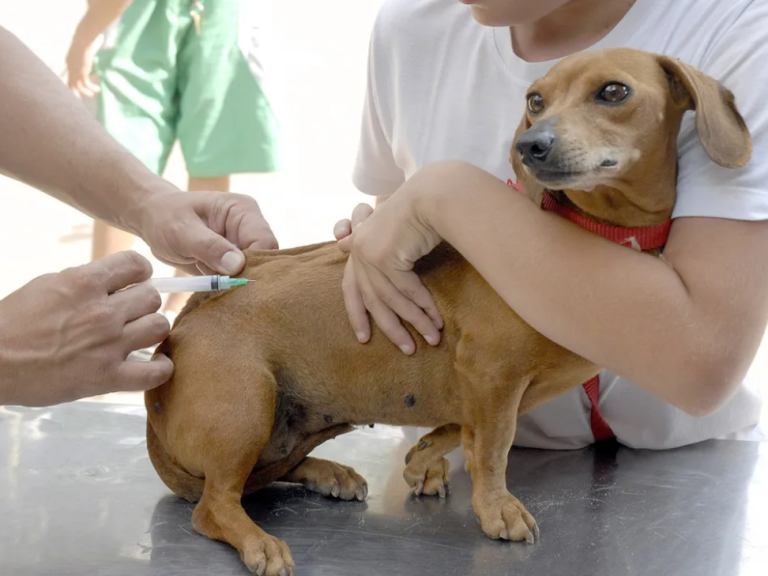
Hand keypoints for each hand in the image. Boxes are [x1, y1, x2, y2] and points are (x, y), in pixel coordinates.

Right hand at [0, 252, 172, 406]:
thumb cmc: (12, 324)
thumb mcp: (48, 285)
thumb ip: (85, 281)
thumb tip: (115, 280)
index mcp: (84, 283)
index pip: (136, 264)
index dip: (141, 272)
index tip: (136, 281)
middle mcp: (102, 312)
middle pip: (152, 297)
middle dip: (144, 303)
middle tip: (131, 313)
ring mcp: (108, 345)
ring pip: (160, 326)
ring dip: (153, 330)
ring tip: (140, 335)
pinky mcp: (107, 378)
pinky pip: (155, 372)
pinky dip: (162, 368)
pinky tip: (156, 362)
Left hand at [65, 37, 99, 97]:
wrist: (83, 41)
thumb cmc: (83, 42)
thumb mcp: (82, 52)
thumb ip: (83, 57)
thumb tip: (89, 59)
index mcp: (68, 62)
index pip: (70, 75)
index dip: (76, 82)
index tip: (84, 85)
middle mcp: (70, 68)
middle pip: (71, 84)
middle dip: (78, 91)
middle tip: (86, 93)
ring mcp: (75, 71)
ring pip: (78, 87)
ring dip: (85, 92)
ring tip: (92, 94)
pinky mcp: (82, 73)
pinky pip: (86, 84)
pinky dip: (92, 88)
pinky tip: (98, 89)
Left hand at [134, 191, 277, 275]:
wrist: (153, 220)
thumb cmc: (165, 217)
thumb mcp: (181, 230)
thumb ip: (209, 247)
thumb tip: (237, 266)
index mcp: (243, 211)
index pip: (265, 242)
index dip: (254, 265)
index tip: (233, 281)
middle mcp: (250, 227)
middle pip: (265, 260)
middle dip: (246, 277)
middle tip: (223, 290)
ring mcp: (243, 245)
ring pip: (254, 272)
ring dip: (236, 284)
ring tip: (213, 286)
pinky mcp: (235, 260)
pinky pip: (241, 278)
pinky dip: (228, 287)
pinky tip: (212, 287)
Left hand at [336, 193, 443, 353]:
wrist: (432, 194)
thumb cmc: (417, 209)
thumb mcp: (391, 231)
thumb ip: (370, 245)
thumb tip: (339, 243)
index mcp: (357, 246)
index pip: (351, 288)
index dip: (357, 314)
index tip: (364, 338)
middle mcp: (358, 251)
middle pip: (372, 300)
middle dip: (391, 327)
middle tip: (406, 348)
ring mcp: (369, 254)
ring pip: (391, 300)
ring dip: (415, 321)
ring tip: (431, 338)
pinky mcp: (385, 257)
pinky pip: (407, 291)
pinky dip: (423, 307)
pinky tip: (436, 320)